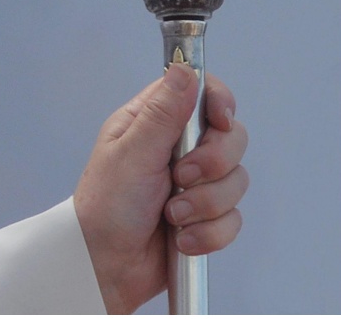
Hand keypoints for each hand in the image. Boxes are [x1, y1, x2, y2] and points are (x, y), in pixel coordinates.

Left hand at [74, 66, 249, 313]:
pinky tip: (181, 239)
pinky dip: (209, 233)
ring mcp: (196, 185)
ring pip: (236, 180)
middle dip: (213, 163)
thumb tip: (186, 70)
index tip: (218, 121)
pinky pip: (233, 219)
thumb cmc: (104, 210)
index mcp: (157, 123)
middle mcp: (180, 149)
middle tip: (180, 178)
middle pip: (232, 136)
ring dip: (206, 204)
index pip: (207, 93)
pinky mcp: (206, 218)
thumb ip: (162, 113)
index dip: (220, 104)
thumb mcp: (130, 154)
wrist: (104, 271)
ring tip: (173, 217)